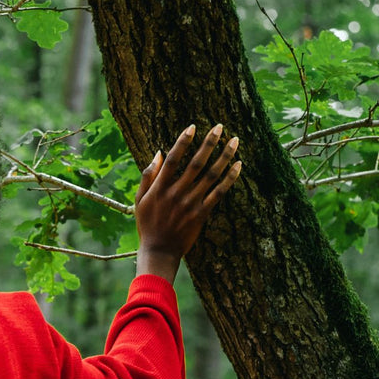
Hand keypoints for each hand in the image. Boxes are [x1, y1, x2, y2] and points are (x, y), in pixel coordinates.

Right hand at [134, 123, 240, 282]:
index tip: (193, 126)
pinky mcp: (201, 214)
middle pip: (196, 163)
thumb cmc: (147, 225)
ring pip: (210, 176)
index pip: (173, 160)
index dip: (183, 142)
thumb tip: (159, 153)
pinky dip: (229, 179)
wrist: (159, 251)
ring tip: (235, 141)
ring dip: (224, 156)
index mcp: (159, 188)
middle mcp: (176, 193)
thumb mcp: (140, 200)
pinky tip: (238, 166)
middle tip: (220, 127)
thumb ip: (148, 176)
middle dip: (209, 143)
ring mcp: (190, 204)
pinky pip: (218, 193)